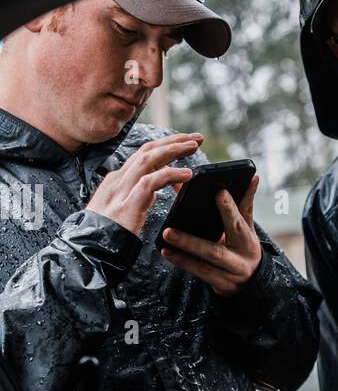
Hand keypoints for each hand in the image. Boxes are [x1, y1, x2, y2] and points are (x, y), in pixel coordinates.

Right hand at [86, 133, 200, 235]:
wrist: (88, 253)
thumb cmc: (107, 236)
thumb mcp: (122, 210)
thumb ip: (136, 197)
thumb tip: (153, 189)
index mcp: (116, 181)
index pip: (142, 155)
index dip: (165, 145)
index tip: (185, 142)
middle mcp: (118, 180)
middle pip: (147, 150)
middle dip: (173, 141)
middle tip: (197, 138)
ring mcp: (121, 191)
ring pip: (148, 159)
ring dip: (173, 150)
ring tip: (194, 147)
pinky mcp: (127, 205)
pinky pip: (150, 182)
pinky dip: (170, 175)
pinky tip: (187, 174)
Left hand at [160, 175, 262, 295]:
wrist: (254, 282)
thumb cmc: (245, 246)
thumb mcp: (247, 227)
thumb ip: (244, 204)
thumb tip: (252, 177)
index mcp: (248, 240)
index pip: (238, 223)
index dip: (229, 209)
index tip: (218, 192)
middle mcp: (241, 259)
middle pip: (215, 250)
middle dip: (191, 241)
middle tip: (169, 229)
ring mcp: (231, 275)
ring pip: (204, 265)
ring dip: (181, 254)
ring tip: (164, 240)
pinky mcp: (221, 286)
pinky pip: (199, 274)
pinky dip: (183, 263)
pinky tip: (167, 253)